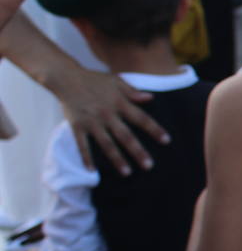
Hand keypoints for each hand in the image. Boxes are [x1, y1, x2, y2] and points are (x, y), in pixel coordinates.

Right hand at [48, 66, 169, 174]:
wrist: (66, 78)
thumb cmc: (94, 79)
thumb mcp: (116, 81)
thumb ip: (132, 91)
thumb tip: (151, 98)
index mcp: (119, 103)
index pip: (141, 118)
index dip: (154, 129)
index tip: (166, 141)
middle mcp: (107, 114)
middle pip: (125, 136)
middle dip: (138, 151)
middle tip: (149, 166)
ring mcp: (91, 121)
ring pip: (106, 144)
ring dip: (117, 159)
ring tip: (127, 173)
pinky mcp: (77, 126)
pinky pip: (82, 145)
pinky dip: (86, 158)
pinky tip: (92, 170)